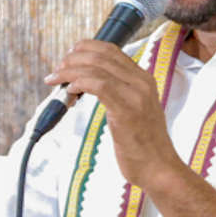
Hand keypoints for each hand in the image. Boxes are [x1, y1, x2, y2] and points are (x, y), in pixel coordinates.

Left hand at [44, 40, 185, 190]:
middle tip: (58, 69)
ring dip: (70, 71)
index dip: (86, 48)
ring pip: (97, 67)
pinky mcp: (127, 109)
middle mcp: (142, 81)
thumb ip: (118, 94)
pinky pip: (98, 85)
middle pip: (102, 55)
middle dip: (74, 58)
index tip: (69, 55)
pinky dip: (79, 83)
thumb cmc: (142, 145)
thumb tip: (89, 84)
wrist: (159, 168)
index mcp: (144, 79)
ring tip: (56, 79)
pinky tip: (70, 91)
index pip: (112, 51)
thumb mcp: (133, 111)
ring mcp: (136, 94)